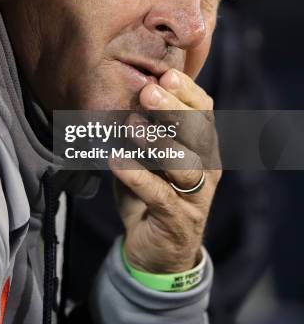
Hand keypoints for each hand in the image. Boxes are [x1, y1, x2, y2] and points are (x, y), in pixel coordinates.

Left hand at [109, 68, 220, 273]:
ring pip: (185, 165)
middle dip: (174, 110)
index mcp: (203, 144)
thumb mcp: (149, 153)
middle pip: (198, 133)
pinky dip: (138, 177)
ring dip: (158, 142)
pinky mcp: (178, 220)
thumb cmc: (152, 189)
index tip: (167, 74)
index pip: (205, 111)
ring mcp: (196, 196)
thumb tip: (123, 87)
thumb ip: (144, 125)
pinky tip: (116, 161)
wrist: (156, 248)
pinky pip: (160, 196)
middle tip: (149, 92)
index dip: (188, 92)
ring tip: (131, 125)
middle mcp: (207, 167)